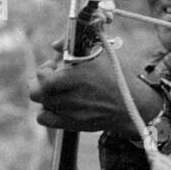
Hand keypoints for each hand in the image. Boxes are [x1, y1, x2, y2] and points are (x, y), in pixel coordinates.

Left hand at [30, 41, 160, 135]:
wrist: (133, 106)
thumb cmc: (118, 76)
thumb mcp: (102, 54)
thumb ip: (74, 45)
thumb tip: (53, 45)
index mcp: (80, 76)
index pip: (44, 76)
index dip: (45, 68)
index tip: (54, 64)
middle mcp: (74, 96)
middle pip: (37, 92)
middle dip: (40, 82)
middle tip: (51, 77)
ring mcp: (72, 112)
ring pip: (41, 104)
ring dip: (46, 95)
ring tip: (59, 90)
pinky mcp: (73, 124)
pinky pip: (45, 119)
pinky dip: (46, 111)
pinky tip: (59, 104)